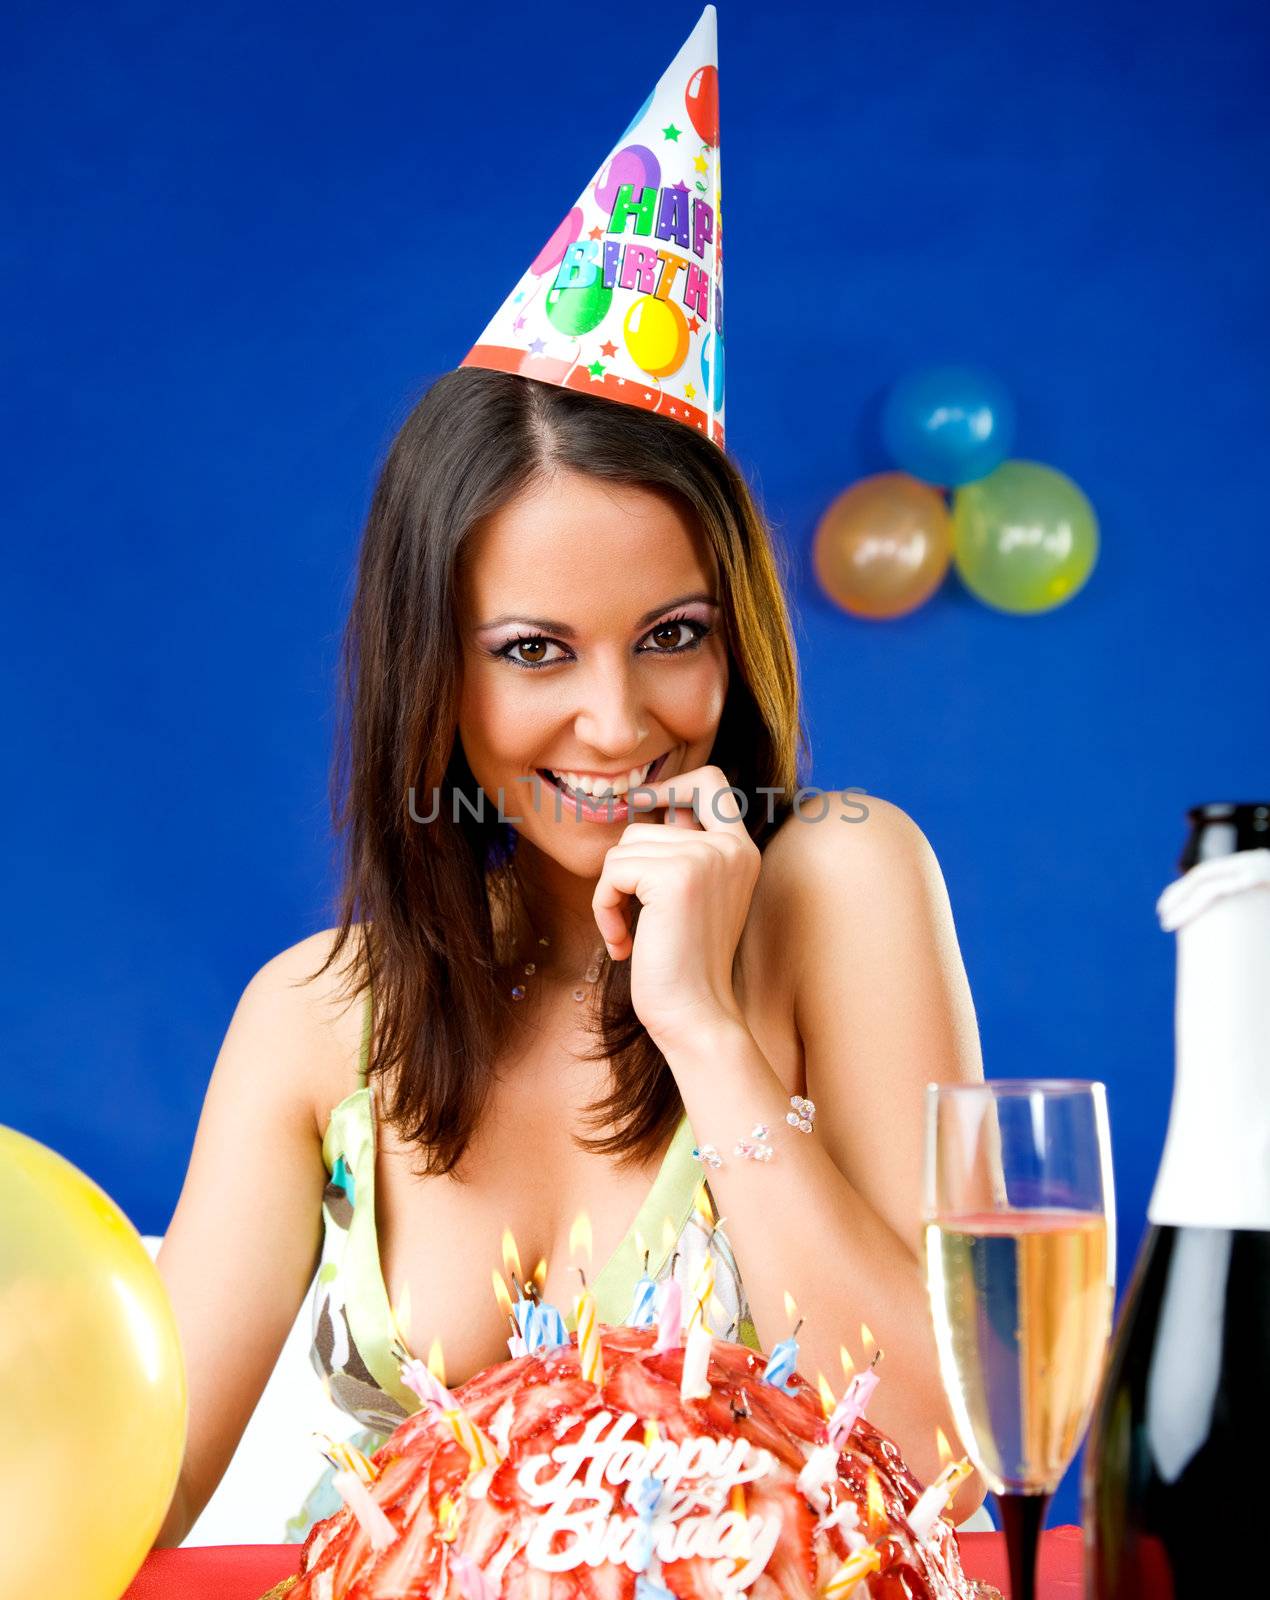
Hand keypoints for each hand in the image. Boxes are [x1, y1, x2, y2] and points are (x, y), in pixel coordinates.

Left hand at [591, 764, 761, 1055]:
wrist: (697, 1016)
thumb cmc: (684, 966)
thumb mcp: (694, 897)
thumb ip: (681, 851)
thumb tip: (645, 806)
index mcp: (741, 849)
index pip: (710, 781)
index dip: (669, 786)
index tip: (640, 807)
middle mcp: (730, 847)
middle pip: (647, 822)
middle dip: (625, 869)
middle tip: (628, 913)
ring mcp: (705, 857)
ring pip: (624, 847)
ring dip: (612, 893)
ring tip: (629, 934)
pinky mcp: (675, 876)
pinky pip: (614, 872)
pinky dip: (605, 908)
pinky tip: (623, 945)